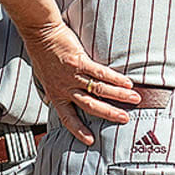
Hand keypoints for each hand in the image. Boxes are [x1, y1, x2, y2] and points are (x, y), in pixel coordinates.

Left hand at [21, 20, 138, 145]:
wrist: (40, 33)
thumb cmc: (42, 54)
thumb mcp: (44, 78)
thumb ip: (53, 90)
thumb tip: (51, 100)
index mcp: (55, 94)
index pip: (67, 117)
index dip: (78, 130)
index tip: (90, 141)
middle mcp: (64, 88)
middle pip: (90, 106)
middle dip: (109, 113)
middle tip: (125, 119)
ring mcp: (72, 75)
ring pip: (99, 89)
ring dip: (119, 95)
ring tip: (134, 99)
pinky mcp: (79, 61)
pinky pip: (100, 73)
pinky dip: (115, 79)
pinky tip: (127, 83)